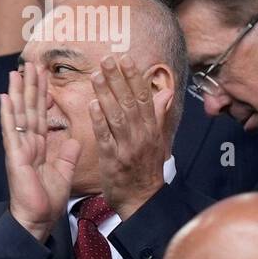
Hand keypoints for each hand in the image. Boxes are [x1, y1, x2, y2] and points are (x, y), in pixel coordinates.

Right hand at [3, 62, 80, 243]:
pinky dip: (7, 114)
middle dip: (30, 86)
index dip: (43, 96)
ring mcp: (18, 148)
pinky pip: (10, 131)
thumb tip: (75, 140)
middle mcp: (27, 144)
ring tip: (16, 71)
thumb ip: (68, 155)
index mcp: (39, 147)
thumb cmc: (47, 200)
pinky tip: (4, 97)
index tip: (44, 77)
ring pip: (19, 114)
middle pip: (29, 109)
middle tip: (31, 64)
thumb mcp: (64, 173)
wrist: (38, 219)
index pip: (41, 115)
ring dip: (17, 92)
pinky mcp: (14, 156)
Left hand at [89, 55, 171, 219]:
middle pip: (129, 102)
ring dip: (106, 94)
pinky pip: (106, 137)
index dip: (134, 77)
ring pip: (117, 116)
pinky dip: (99, 121)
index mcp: (152, 129)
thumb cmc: (146, 168)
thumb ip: (159, 115)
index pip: (143, 97)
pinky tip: (91, 105)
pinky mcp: (113, 160)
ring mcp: (127, 147)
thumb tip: (166, 92)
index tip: (126, 58)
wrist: (142, 200)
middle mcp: (141, 135)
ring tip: (96, 75)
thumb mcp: (158, 140)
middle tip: (107, 59)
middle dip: (118, 79)